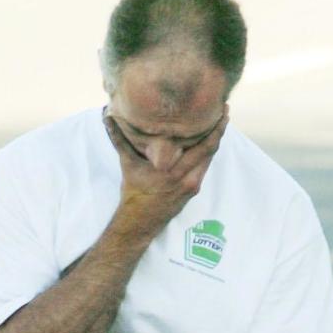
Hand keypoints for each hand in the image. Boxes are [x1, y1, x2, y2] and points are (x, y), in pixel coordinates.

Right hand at [104, 110, 226, 239]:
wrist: (138, 223)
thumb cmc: (133, 193)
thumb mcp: (128, 164)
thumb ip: (120, 140)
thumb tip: (108, 118)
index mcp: (173, 170)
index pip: (204, 145)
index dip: (216, 127)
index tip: (222, 109)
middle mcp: (186, 178)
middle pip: (212, 149)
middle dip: (220, 129)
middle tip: (225, 110)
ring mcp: (192, 186)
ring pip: (209, 159)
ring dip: (215, 141)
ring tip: (218, 123)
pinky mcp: (193, 191)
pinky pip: (204, 168)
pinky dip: (206, 154)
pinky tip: (206, 143)